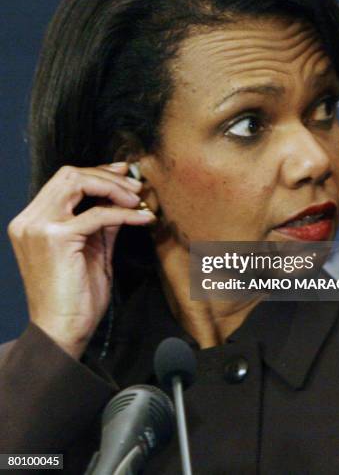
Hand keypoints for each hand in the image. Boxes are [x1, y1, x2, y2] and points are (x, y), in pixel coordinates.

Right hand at [7, 162, 155, 358]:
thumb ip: (101, 222)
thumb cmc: (75, 297)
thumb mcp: (91, 250)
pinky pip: (98, 214)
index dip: (97, 173)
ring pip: (78, 183)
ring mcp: (39, 227)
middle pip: (69, 174)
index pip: (64, 180)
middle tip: (135, 186)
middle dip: (107, 176)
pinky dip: (124, 213)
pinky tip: (142, 219)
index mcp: (32, 221)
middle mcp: (29, 220)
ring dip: (114, 188)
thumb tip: (121, 198)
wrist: (61, 332)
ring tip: (138, 199)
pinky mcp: (56, 239)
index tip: (124, 174)